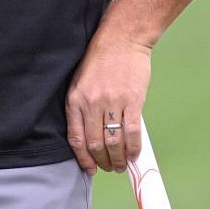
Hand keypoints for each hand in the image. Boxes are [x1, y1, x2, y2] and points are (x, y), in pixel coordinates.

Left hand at [65, 33, 149, 175]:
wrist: (121, 39)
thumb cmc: (100, 61)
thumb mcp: (80, 83)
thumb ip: (82, 108)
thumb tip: (90, 137)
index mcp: (75, 100)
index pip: (76, 139)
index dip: (83, 158)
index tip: (90, 169)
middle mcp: (91, 103)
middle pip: (96, 144)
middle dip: (103, 162)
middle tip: (110, 168)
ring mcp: (112, 102)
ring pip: (114, 142)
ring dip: (119, 159)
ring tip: (122, 165)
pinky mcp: (132, 100)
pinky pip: (132, 132)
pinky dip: (133, 148)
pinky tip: (134, 154)